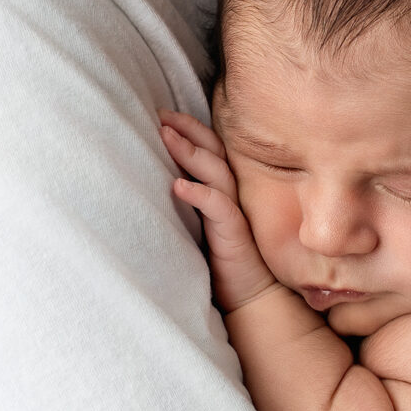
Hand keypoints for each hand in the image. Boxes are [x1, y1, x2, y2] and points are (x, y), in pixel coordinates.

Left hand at [158, 111, 276, 312]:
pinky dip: (198, 194)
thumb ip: (190, 200)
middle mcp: (233, 193)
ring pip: (215, 171)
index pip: (209, 148)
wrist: (252, 296)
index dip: (188, 128)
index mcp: (225, 188)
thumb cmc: (223, 259)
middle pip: (213, 150)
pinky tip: (178, 185)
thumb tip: (158, 179)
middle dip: (187, 128)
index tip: (160, 115)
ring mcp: (235, 211)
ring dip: (189, 151)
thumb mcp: (201, 223)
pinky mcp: (235, 233)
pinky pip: (218, 206)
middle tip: (159, 114)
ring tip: (165, 136)